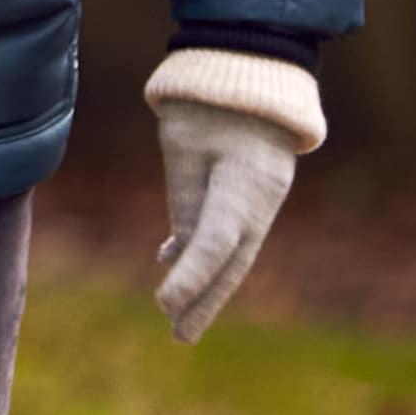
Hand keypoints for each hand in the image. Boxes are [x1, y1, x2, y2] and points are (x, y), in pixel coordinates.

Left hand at [145, 53, 320, 342]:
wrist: (247, 78)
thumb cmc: (219, 105)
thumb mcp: (191, 142)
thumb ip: (187, 195)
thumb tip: (176, 251)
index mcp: (247, 191)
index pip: (216, 242)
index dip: (192, 275)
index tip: (164, 303)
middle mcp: (251, 205)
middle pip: (226, 263)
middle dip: (202, 300)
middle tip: (179, 336)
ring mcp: (246, 204)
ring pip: (223, 256)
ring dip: (200, 286)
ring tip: (176, 318)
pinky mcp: (232, 197)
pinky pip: (215, 234)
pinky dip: (194, 252)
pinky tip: (170, 261)